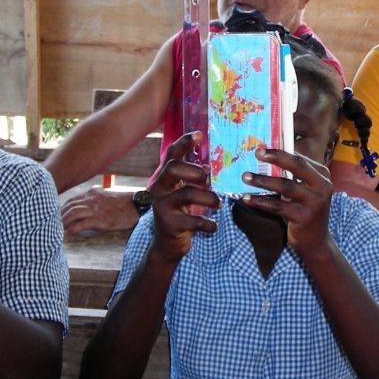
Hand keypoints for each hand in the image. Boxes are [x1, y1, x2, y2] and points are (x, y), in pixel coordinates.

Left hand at [61, 188, 139, 234]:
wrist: (136, 206)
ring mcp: (95, 209)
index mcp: (92, 193)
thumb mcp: (106, 196)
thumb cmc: (123, 203)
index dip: (62, 208)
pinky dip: (72, 228)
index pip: (72, 200)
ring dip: (62, 222)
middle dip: (59, 215)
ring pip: (72, 214)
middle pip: (70, 206)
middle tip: (50, 223)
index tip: (56, 215)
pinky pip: (81, 224)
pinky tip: (67, 233)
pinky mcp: (100, 219)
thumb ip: (94, 198)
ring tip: (56, 229)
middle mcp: (92, 199)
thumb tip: (84, 205)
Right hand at [148, 133, 218, 262]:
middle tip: (207, 179)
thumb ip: (192, 179)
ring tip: (218, 204)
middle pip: (173, 169)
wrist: (167, 244)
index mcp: (164, 178)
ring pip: (186, 194)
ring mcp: (162, 206)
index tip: (200, 134)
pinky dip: (207, 224)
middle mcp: (159, 189)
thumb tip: (209, 167)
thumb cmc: (180, 213)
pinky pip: (193, 221)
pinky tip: (212, 226)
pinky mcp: (170, 224)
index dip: (184, 142)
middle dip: (194, 171)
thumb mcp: (183, 192)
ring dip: (209, 198)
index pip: (171, 155)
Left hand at [238, 146, 333, 261]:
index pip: (300, 159)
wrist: (315, 242)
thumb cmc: (304, 211)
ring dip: (263, 180)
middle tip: (257, 153)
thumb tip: (267, 157)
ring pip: (285, 186)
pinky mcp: (304, 217)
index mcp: (322, 176)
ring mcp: (315, 202)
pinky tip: (247, 198)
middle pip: (297, 166)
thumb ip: (293, 176)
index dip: (280, 152)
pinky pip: (277, 206)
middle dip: (276, 158)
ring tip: (245, 177)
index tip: (262, 148)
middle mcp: (323, 187)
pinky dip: (260, 201)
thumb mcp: (304, 191)